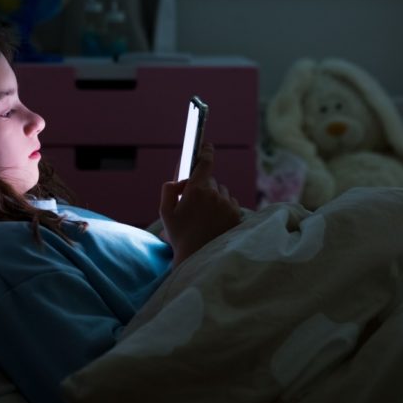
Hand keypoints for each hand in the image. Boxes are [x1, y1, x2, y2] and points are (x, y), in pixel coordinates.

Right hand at [159, 143, 241, 265]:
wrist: (198, 257)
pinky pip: (231, 202)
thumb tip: (178, 180)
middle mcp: (214, 194)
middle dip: (203, 187)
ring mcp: (227, 204)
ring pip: (222, 191)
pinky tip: (215, 220)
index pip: (205, 162)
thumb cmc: (179, 236)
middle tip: (193, 204)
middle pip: (211, 180)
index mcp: (196, 190)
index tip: (207, 145)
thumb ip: (168, 189)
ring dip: (215, 197)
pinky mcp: (236, 214)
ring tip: (204, 216)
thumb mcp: (165, 212)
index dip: (206, 151)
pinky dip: (224, 207)